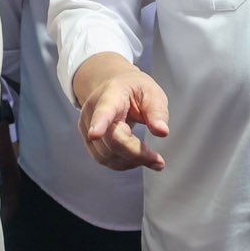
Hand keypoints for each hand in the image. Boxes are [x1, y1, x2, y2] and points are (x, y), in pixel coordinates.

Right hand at [73, 55, 169, 170]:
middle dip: (136, 153)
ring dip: (131, 161)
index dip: (99, 123)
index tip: (95, 134)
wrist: (114, 88)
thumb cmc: (134, 90)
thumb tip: (162, 132)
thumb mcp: (152, 93)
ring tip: (150, 157)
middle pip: (112, 141)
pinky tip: (136, 157)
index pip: (103, 111)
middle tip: (158, 161)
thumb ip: (157, 112)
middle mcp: (92, 112)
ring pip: (107, 155)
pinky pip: (105, 160)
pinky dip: (124, 163)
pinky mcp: (89, 142)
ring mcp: (87, 129)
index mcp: (110, 95)